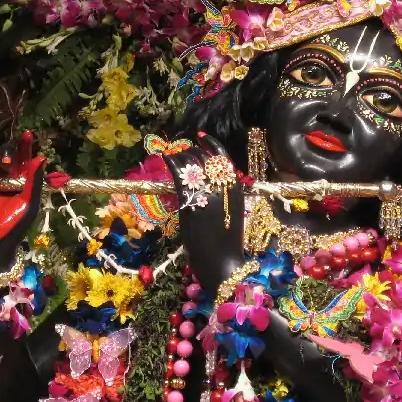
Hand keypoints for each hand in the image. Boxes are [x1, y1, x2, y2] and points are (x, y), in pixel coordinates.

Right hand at [0, 130, 45, 293]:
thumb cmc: (14, 226)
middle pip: (8, 156)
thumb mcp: (29, 204)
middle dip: (9, 154)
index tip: (27, 134)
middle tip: (7, 163)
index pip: (25, 160)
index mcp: (22, 183)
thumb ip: (34, 181)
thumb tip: (42, 157)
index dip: (25, 147)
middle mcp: (7, 178)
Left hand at [164, 133, 244, 292]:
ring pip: (190, 163)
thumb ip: (222, 195)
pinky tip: (165, 159)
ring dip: (179, 156)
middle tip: (180, 151)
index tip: (199, 137)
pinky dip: (170, 164)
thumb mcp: (231, 212)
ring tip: (171, 155)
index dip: (211, 143)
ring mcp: (207, 194)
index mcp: (236, 188)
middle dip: (190, 150)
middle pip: (204, 157)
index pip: (224, 157)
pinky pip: (179, 176)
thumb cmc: (227, 243)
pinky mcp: (191, 203)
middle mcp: (223, 187)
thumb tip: (206, 181)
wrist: (224, 264)